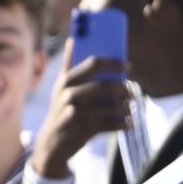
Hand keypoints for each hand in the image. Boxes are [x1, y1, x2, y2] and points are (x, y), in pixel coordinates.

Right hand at [32, 52, 131, 179]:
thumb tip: (72, 40)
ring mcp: (75, 112)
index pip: (94, 63)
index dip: (114, 62)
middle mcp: (68, 94)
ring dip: (125, 108)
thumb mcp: (61, 88)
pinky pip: (109, 124)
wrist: (51, 143)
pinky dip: (122, 124)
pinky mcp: (82, 129)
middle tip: (131, 92)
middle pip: (105, 85)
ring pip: (110, 106)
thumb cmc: (61, 110)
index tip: (128, 66)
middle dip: (123, 88)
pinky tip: (128, 123)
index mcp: (66, 80)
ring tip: (130, 109)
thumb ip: (68, 65)